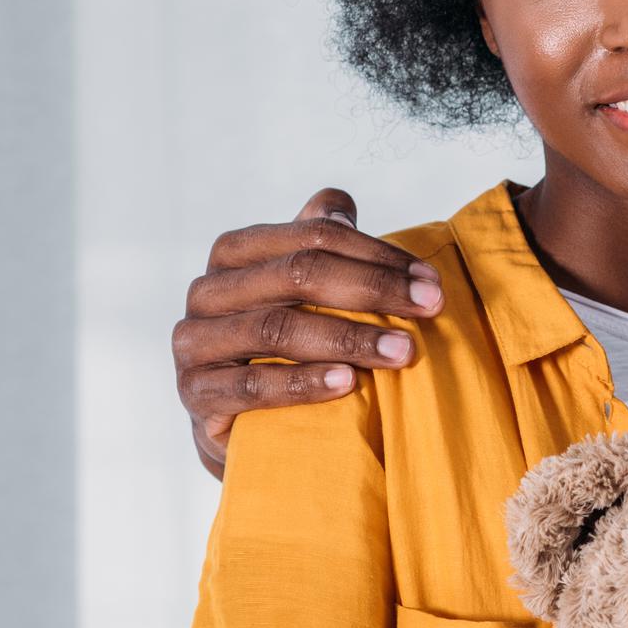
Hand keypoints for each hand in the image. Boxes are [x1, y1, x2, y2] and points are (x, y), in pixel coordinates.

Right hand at [172, 188, 444, 474]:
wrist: (237, 424)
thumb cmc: (275, 345)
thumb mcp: (296, 290)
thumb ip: (315, 242)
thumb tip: (338, 203)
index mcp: (235, 253)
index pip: (314, 236)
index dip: (377, 255)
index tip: (431, 281)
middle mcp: (208, 290)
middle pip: (298, 274)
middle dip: (373, 289)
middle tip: (430, 308)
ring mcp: (195, 342)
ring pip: (277, 328)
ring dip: (349, 338)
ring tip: (401, 351)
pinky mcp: (196, 393)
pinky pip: (253, 385)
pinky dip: (304, 383)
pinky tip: (349, 383)